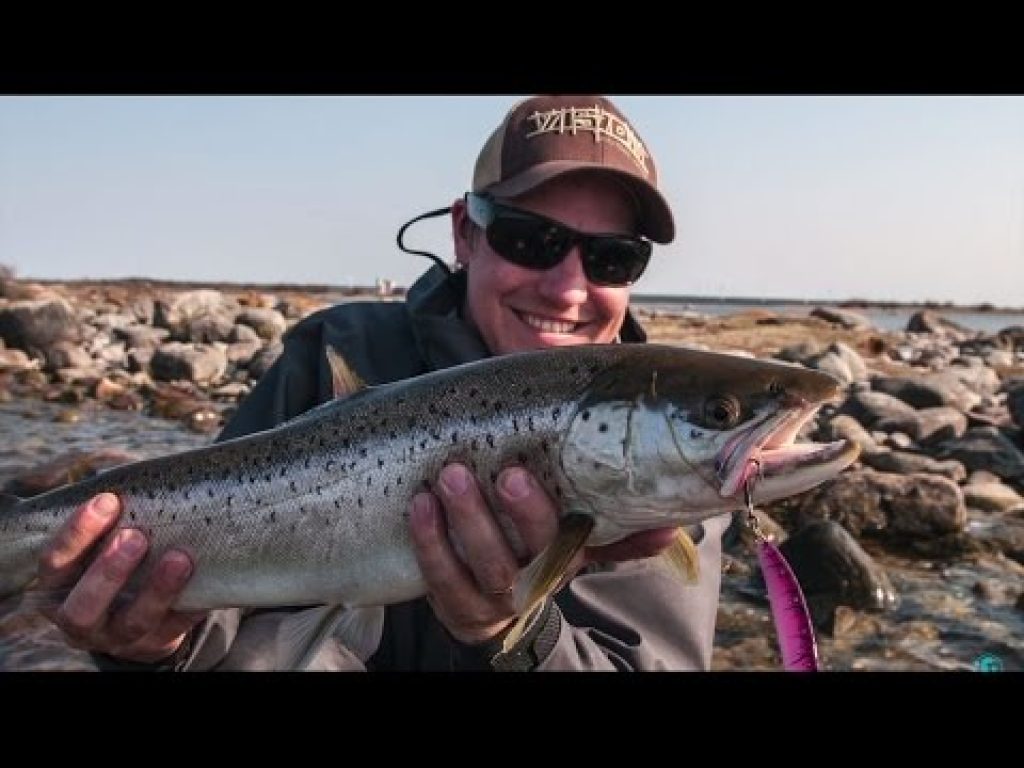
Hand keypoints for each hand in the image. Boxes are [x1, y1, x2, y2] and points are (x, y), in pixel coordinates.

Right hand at [36, 492, 205, 663]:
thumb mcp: (102, 544)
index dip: (76, 534)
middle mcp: (80, 621)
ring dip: (156, 589)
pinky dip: (189, 606)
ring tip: (179, 558)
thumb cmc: (118, 561)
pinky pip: (173, 629)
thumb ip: (113, 521)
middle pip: (82, 608)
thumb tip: (142, 481)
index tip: (108, 500)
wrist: (141, 614)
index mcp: (59, 588)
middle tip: (136, 536)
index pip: (54, 564)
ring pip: (132, 623)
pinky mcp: (155, 645)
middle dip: (108, 571)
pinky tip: (203, 582)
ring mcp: (117, 638)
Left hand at [408, 463, 677, 645]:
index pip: (581, 537)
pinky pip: (442, 581)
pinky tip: (419, 507)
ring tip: (448, 477)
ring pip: (488, 569)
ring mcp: (495, 599)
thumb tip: (671, 524)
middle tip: (506, 472)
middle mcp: (537, 579)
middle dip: (523, 514)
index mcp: (569, 555)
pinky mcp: (456, 608)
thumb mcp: (576, 535)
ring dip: (468, 522)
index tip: (538, 474)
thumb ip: (618, 525)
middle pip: (538, 553)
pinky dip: (430, 544)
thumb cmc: (535, 547)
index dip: (571, 515)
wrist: (493, 607)